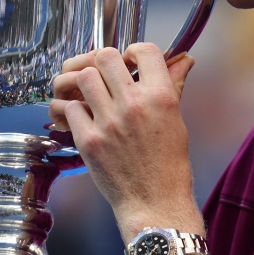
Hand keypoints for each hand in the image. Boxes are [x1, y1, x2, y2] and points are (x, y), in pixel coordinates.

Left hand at [49, 44, 201, 238]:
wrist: (155, 203)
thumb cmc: (169, 165)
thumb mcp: (177, 120)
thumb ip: (173, 86)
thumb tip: (183, 60)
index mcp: (161, 97)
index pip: (144, 51)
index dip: (133, 51)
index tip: (130, 61)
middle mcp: (134, 104)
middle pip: (106, 57)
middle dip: (104, 63)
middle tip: (107, 77)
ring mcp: (109, 122)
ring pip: (84, 78)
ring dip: (86, 84)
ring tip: (93, 96)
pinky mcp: (88, 140)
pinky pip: (70, 108)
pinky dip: (73, 110)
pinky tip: (83, 118)